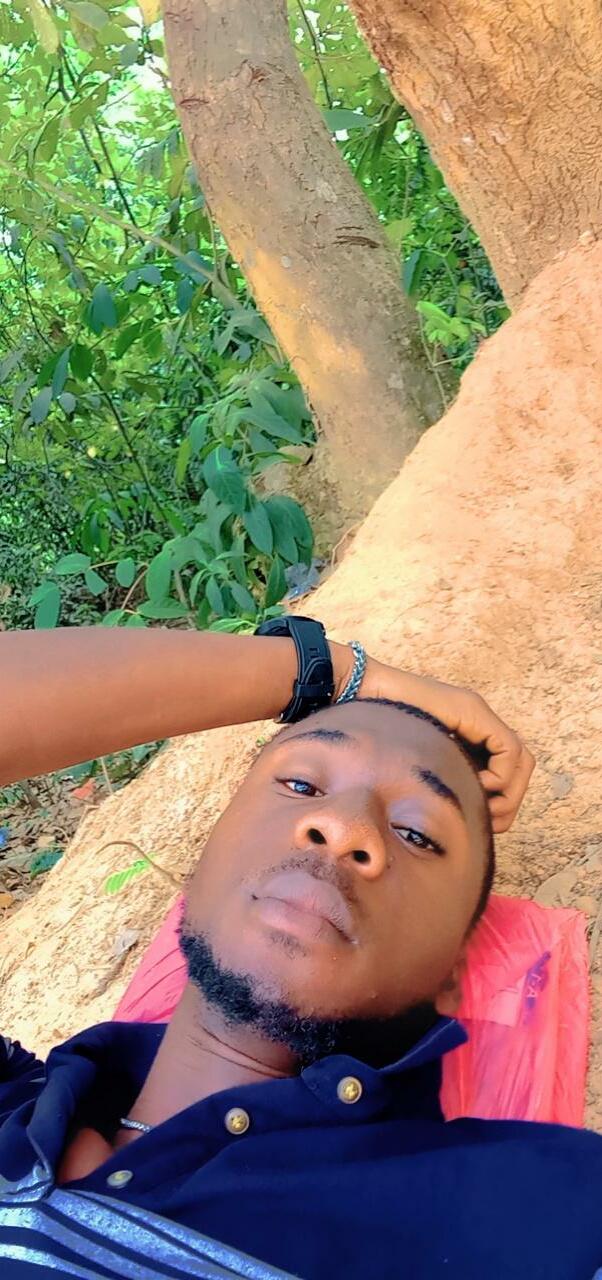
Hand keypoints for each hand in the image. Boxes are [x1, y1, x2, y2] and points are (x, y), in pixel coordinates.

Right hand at [330, 643, 534, 833]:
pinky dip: (499, 775)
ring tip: (480, 805)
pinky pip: (509, 749)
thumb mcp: (414, 773)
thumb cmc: (372, 736)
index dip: (502, 804)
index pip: (508, 774)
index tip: (480, 823)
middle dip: (510, 802)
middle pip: (521, 768)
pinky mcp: (472, 711)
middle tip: (486, 821)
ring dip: (508, 792)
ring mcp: (478, 715)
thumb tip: (451, 830)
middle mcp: (478, 725)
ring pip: (521, 760)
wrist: (358, 690)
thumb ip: (436, 788)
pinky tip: (472, 783)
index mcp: (467, 740)